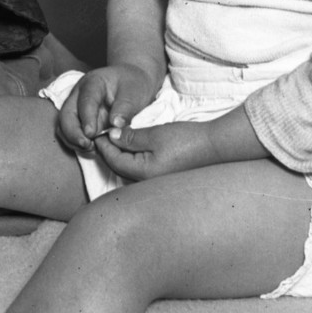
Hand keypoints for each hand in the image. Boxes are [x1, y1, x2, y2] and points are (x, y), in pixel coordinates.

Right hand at [57, 63, 158, 154]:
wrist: (132, 85)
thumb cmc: (133, 85)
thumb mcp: (135, 92)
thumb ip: (125, 107)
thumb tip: (115, 124)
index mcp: (93, 83)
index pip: (86, 100)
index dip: (87, 117)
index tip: (91, 133)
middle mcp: (79, 95)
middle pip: (66, 114)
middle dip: (73, 132)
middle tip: (88, 145)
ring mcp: (77, 109)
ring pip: (65, 126)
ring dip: (74, 140)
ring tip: (91, 149)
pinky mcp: (80, 122)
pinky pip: (71, 134)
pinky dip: (77, 144)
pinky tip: (92, 149)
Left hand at [93, 104, 267, 181]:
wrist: (215, 146)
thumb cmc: (186, 140)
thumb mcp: (155, 135)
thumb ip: (131, 137)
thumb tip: (111, 136)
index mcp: (143, 173)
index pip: (114, 160)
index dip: (104, 145)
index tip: (97, 130)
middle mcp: (147, 182)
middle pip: (120, 167)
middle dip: (110, 151)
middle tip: (102, 133)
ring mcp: (156, 180)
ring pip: (130, 168)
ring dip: (121, 154)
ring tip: (115, 137)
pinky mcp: (164, 175)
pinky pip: (141, 168)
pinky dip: (133, 157)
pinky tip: (133, 146)